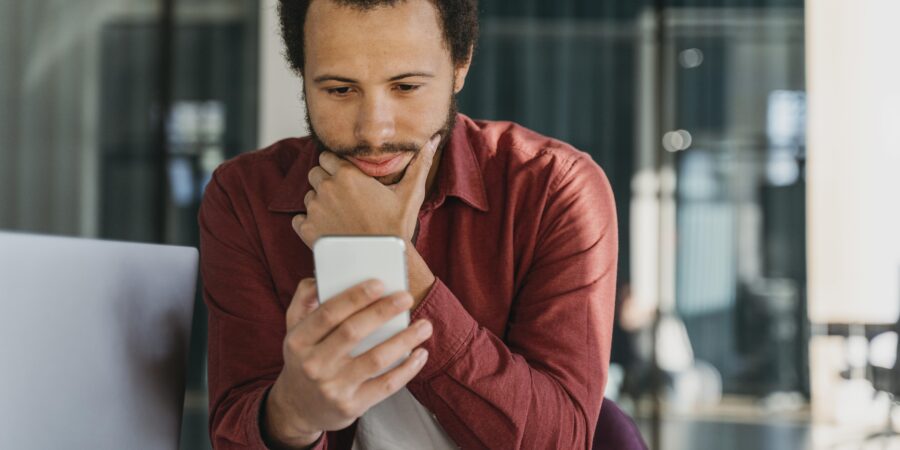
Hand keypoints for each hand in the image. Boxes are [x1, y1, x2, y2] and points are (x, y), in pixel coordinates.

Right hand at [263, 278, 432, 447]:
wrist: (298, 409)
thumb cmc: (304, 359)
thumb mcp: (293, 329)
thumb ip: (304, 300)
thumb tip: (321, 277)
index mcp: (298, 340)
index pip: (328, 313)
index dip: (355, 297)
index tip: (380, 283)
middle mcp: (313, 364)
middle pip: (353, 332)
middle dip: (383, 311)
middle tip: (407, 298)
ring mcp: (332, 387)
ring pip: (375, 359)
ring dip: (404, 340)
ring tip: (424, 326)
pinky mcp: (351, 406)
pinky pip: (386, 386)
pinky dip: (407, 369)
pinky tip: (420, 354)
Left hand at [292, 135, 439, 247]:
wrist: (383, 260)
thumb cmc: (397, 227)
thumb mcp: (411, 192)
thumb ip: (420, 163)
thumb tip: (434, 139)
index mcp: (347, 174)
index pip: (326, 157)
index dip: (336, 167)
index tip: (347, 179)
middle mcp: (327, 188)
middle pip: (315, 174)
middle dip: (325, 182)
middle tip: (344, 198)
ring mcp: (315, 210)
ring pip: (308, 196)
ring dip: (319, 203)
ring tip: (340, 216)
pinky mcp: (307, 230)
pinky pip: (299, 219)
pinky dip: (309, 223)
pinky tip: (328, 229)